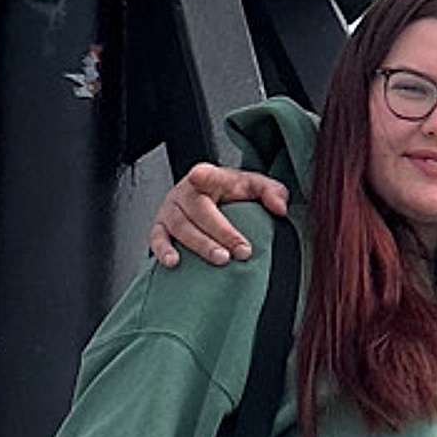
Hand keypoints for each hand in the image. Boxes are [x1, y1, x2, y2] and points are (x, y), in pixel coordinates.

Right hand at [147, 160, 288, 266]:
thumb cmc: (228, 194)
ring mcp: (169, 210)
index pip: (205, 174)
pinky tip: (174, 262)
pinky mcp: (159, 228)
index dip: (202, 176)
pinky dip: (163, 251)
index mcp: (206, 176)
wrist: (205, 200)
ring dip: (200, 245)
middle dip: (220, 232)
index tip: (199, 175)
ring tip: (220, 259)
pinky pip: (156, 239)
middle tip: (241, 251)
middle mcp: (184, 192)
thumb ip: (272, 192)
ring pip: (181, 228)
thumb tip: (280, 208)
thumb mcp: (253, 186)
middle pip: (199, 211)